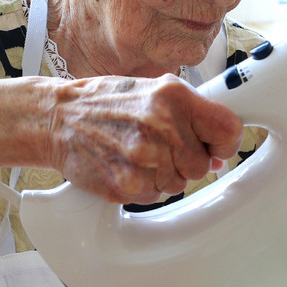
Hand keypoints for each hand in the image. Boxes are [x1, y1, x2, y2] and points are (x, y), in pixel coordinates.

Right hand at [47, 73, 241, 203]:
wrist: (58, 118)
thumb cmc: (104, 103)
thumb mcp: (151, 91)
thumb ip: (189, 116)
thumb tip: (215, 153)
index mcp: (173, 96)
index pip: (227, 130)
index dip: (223, 144)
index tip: (212, 147)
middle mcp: (161, 124)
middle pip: (202, 165)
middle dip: (184, 162)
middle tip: (157, 147)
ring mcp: (144, 156)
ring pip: (178, 184)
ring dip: (161, 175)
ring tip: (135, 153)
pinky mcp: (127, 183)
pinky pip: (154, 196)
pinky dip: (143, 186)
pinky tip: (124, 165)